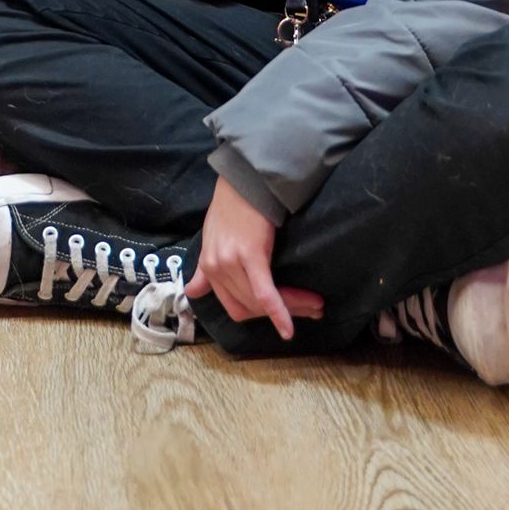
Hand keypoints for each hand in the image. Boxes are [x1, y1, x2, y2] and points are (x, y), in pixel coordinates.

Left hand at [187, 174, 323, 340]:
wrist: (244, 181)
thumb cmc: (231, 206)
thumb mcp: (211, 239)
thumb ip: (205, 270)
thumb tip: (192, 291)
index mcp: (207, 266)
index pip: (234, 306)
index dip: (261, 316)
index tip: (284, 317)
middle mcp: (217, 268)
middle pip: (250, 307)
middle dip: (281, 314)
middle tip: (311, 310)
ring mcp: (231, 263)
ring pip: (260, 303)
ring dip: (292, 308)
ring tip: (316, 306)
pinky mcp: (251, 256)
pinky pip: (266, 293)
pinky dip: (279, 313)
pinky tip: (289, 328)